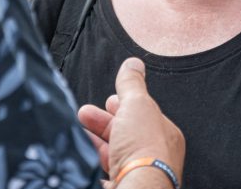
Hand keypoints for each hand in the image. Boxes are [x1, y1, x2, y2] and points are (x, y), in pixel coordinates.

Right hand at [77, 58, 183, 187]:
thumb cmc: (143, 150)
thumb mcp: (137, 104)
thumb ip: (132, 84)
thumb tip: (133, 64)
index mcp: (164, 135)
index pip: (141, 115)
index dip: (122, 106)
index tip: (105, 101)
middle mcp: (155, 158)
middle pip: (124, 135)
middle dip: (102, 123)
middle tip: (83, 114)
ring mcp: (139, 176)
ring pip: (114, 156)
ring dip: (94, 144)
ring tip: (76, 136)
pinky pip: (104, 175)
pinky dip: (92, 166)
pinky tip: (82, 161)